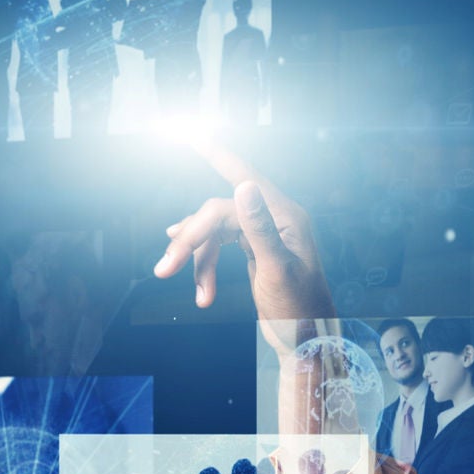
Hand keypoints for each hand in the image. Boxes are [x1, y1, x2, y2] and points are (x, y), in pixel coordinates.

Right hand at [152, 145, 335, 347]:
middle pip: (218, 212)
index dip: (215, 152)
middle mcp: (275, 218)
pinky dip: (205, 266)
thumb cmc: (301, 310)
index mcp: (286, 215)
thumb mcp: (278, 270)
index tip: (188, 132)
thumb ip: (260, 228)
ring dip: (196, 258)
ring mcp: (264, 233)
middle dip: (191, 239)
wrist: (309, 342)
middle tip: (165, 268)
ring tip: (176, 281)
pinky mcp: (255, 249)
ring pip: (215, 232)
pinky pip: (220, 246)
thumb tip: (243, 185)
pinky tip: (198, 287)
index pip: (244, 176)